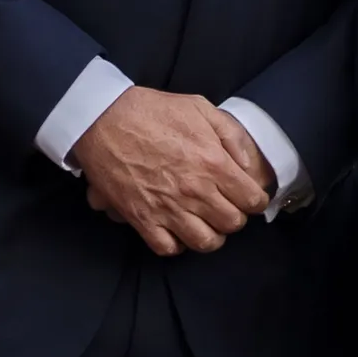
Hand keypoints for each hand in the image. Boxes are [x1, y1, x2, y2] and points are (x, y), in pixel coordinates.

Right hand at [75, 89, 271, 256]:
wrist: (103, 119)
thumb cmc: (151, 111)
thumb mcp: (200, 108)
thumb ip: (232, 136)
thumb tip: (249, 166)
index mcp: (213, 163)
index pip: (252, 200)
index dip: (255, 199)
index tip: (248, 196)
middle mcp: (195, 191)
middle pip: (232, 223)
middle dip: (234, 216)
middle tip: (226, 206)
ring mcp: (167, 208)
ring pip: (205, 242)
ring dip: (210, 235)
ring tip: (205, 222)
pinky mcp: (142, 218)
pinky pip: (168, 248)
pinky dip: (176, 244)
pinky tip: (177, 229)